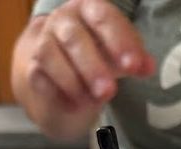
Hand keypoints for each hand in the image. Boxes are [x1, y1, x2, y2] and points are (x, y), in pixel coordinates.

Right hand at [12, 0, 153, 139]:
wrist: (56, 74)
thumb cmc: (93, 57)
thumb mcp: (117, 56)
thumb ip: (133, 59)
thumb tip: (148, 67)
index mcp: (88, 10)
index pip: (103, 17)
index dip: (119, 41)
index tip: (134, 66)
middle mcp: (62, 21)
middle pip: (75, 38)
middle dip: (93, 66)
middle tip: (109, 92)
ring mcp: (43, 43)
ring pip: (50, 55)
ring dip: (73, 81)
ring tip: (93, 103)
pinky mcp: (31, 68)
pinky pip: (39, 76)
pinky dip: (56, 92)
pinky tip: (74, 106)